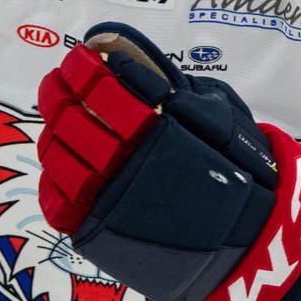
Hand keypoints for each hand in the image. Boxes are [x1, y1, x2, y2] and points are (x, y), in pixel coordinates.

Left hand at [36, 21, 300, 300]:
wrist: (248, 242)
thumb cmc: (240, 171)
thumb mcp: (219, 113)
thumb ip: (176, 89)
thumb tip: (130, 64)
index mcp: (156, 131)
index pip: (104, 91)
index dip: (84, 70)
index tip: (80, 57)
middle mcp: (126, 165)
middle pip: (72, 121)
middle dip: (59, 94)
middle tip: (58, 80)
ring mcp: (108, 202)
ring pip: (58, 158)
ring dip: (53, 131)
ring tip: (57, 116)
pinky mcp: (100, 235)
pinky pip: (58, 202)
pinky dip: (53, 176)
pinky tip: (61, 160)